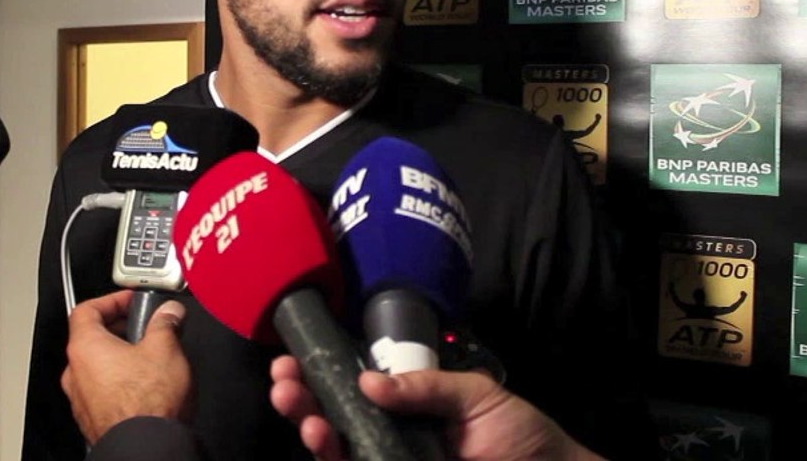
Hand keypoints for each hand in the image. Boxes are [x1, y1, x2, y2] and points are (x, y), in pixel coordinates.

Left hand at [60, 290, 190, 444]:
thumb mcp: (165, 348)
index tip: (130, 300)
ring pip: (97, 367)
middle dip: (119, 329)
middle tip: (144, 327)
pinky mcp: (93, 419)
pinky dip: (119, 383)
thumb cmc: (147, 404)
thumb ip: (165, 323)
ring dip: (119, 358)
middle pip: (90, 338)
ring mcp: (81, 399)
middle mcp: (76, 373)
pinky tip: (145, 387)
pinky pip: (102, 392)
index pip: (85, 310)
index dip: (110, 299)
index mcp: (85, 348)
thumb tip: (169, 313)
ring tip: (149, 358)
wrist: (146, 447)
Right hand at [270, 356, 603, 460]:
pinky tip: (325, 444)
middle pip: (333, 419)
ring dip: (312, 432)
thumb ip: (424, 386)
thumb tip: (367, 379)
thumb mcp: (476, 395)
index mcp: (405, 408)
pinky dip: (336, 459)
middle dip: (301, 400)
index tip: (294, 357)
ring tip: (306, 419)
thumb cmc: (522, 435)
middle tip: (284, 383)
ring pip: (337, 453)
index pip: (350, 388)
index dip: (318, 372)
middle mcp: (389, 438)